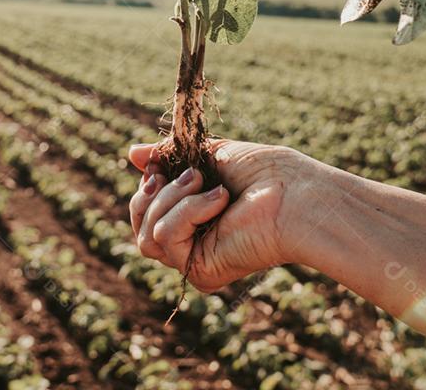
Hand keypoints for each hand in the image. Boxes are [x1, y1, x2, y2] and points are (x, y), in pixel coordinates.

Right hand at [128, 139, 319, 291]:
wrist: (295, 193)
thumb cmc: (264, 172)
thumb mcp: (207, 154)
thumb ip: (169, 156)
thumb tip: (130, 154)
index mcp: (192, 215)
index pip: (144, 209)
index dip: (146, 186)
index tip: (159, 166)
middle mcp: (191, 241)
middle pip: (138, 223)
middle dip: (152, 192)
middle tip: (189, 175)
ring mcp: (194, 259)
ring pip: (146, 234)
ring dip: (173, 198)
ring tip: (208, 184)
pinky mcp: (200, 271)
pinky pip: (165, 238)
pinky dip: (188, 211)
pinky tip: (219, 201)